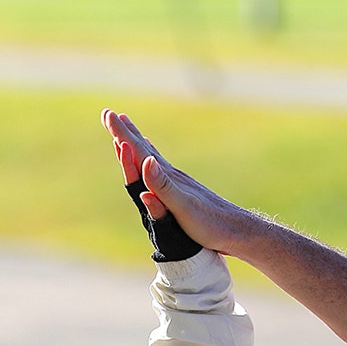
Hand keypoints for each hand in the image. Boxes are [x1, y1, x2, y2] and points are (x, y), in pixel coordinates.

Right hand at [101, 108, 252, 256]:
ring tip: (127, 129)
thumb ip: (164, 185)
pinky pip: (159, 170)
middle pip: (143, 148)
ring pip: (150, 156)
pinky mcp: (183, 192)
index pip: (140, 150)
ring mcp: (178, 183)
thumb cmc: (211, 223)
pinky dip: (150, 159)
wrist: (238, 231)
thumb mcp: (184, 207)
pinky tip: (152, 160)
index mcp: (168, 177)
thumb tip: (146, 160)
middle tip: (109, 114)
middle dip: (125, 132)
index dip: (122, 133)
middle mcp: (172, 175)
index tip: (107, 114)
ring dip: (136, 142)